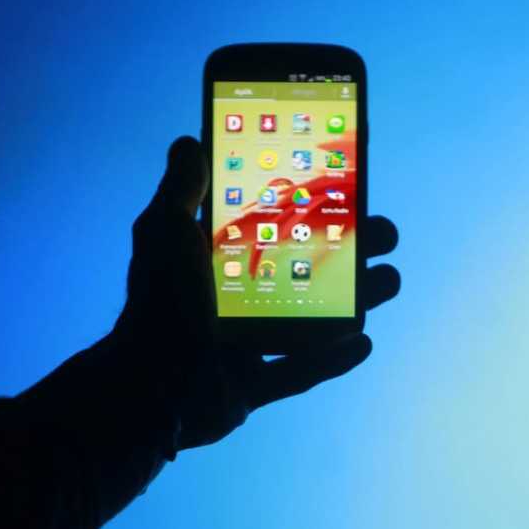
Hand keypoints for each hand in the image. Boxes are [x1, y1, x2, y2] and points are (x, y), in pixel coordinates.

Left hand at [112, 135, 399, 449]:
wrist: (141, 387)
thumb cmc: (154, 305)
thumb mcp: (163, 233)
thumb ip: (180, 190)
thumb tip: (188, 142)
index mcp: (225, 262)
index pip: (279, 227)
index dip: (318, 209)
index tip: (352, 188)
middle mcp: (241, 301)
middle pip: (309, 272)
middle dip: (353, 251)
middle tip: (383, 234)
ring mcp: (250, 345)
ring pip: (316, 322)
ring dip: (357, 302)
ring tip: (387, 282)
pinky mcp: (255, 386)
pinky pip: (302, 373)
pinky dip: (334, 360)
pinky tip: (363, 342)